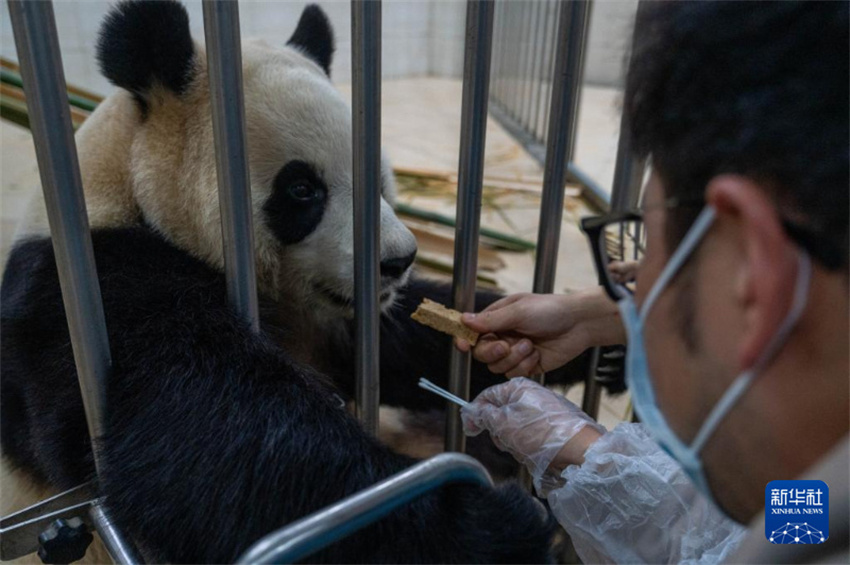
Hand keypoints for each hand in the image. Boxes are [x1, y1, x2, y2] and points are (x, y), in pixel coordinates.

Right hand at [455, 288, 624, 376]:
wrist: (579, 324)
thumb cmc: (550, 310)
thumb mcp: (518, 311)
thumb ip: (491, 320)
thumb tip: (464, 319)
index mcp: (497, 319)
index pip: (473, 331)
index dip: (465, 339)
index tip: (462, 345)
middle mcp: (502, 336)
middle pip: (481, 353)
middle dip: (492, 352)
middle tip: (505, 346)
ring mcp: (514, 352)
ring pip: (496, 367)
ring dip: (513, 358)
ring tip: (530, 346)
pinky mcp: (526, 366)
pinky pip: (512, 374)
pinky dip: (524, 366)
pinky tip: (536, 355)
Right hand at [461, 378, 604, 482]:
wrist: (579, 449)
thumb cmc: (542, 434)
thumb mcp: (503, 423)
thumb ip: (483, 415)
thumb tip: (470, 412)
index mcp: (517, 386)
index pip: (486, 396)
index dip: (475, 413)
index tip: (470, 429)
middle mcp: (531, 394)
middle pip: (500, 413)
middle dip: (499, 431)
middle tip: (507, 441)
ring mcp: (543, 409)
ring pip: (514, 427)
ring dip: (514, 441)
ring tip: (525, 448)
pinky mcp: (552, 424)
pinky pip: (529, 435)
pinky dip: (528, 445)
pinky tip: (536, 451)